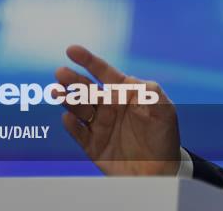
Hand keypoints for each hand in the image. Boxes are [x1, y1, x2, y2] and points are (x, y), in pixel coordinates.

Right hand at [55, 44, 180, 175]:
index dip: (88, 61)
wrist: (162, 171)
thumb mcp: (165, 111)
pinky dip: (72, 126)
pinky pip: (79, 134)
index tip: (71, 50)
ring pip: (79, 109)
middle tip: (60, 73)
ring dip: (68, 100)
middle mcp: (109, 107)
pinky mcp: (94, 146)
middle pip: (87, 89)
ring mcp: (100, 126)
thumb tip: (129, 81)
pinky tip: (68, 118)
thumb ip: (150, 92)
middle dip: (73, 80)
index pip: (104, 73)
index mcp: (124, 93)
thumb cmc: (164, 136)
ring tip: (57, 92)